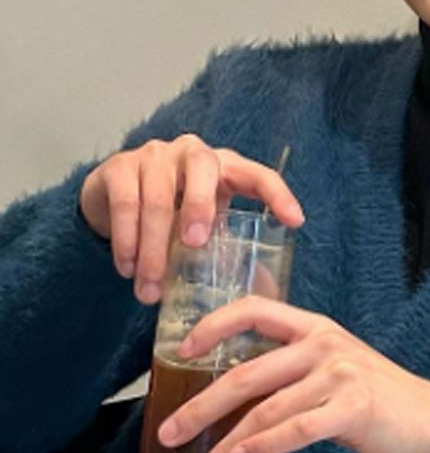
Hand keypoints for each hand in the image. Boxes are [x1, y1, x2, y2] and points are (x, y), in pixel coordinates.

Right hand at [79, 135, 303, 304]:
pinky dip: (126, 241)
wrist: (112, 196)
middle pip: (202, 168)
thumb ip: (222, 246)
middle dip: (200, 207)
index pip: (257, 174)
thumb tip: (255, 299)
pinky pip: (125, 204)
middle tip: (194, 244)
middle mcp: (192, 152)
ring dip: (153, 249)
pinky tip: (127, 269)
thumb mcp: (203, 226)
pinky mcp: (120, 166)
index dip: (278, 194)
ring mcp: (154, 155)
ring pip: (157, 198)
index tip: (295, 221)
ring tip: (150, 291)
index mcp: (224, 167)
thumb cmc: (172, 216)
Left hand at [155, 298, 429, 452]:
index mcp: (315, 328)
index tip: (180, 350)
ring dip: (224, 446)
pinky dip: (260, 448)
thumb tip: (234, 394)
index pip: (254, 310)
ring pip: (264, 410)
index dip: (213, 325)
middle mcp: (323, 344)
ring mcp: (339, 374)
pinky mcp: (352, 409)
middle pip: (246, 372)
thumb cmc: (378, 402)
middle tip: (169, 430)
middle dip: (201, 406)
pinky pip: (293, 430)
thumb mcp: (334, 369)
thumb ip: (292, 371)